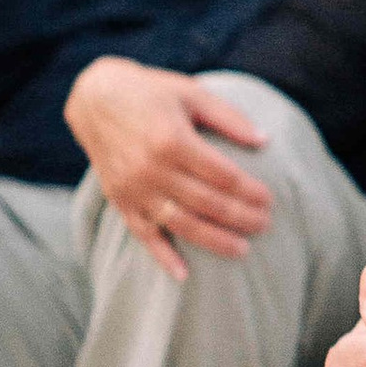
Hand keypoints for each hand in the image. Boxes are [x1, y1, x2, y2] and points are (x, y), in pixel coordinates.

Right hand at [66, 57, 271, 283]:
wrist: (95, 98)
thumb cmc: (150, 92)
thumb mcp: (191, 92)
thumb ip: (228, 117)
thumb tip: (264, 140)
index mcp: (173, 139)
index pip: (222, 175)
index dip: (249, 190)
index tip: (270, 200)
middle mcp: (152, 168)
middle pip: (206, 202)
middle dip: (240, 217)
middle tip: (266, 226)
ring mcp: (134, 187)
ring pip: (180, 223)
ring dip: (213, 240)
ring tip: (242, 250)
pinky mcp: (119, 199)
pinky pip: (143, 234)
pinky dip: (162, 256)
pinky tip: (183, 274)